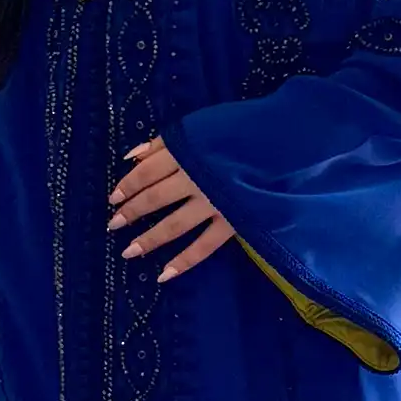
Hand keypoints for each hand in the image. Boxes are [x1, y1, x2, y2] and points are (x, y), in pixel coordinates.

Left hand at [107, 138, 234, 281]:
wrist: (287, 141)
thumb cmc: (242, 130)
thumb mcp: (201, 126)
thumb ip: (166, 142)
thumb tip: (131, 156)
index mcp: (186, 152)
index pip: (148, 172)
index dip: (128, 185)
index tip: (113, 198)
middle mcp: (196, 178)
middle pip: (156, 198)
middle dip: (133, 212)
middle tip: (114, 225)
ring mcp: (215, 202)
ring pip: (175, 224)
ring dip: (150, 238)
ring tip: (129, 251)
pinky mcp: (233, 220)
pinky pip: (205, 246)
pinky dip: (184, 261)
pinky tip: (164, 274)